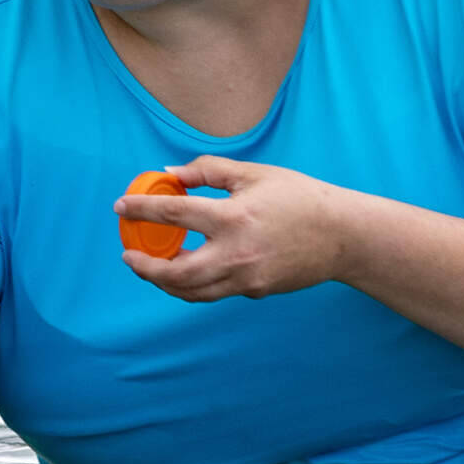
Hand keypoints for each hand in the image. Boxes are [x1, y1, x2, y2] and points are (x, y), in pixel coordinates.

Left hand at [115, 155, 357, 301]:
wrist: (341, 236)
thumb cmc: (299, 197)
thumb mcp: (253, 173)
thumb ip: (209, 171)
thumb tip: (171, 174)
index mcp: (232, 217)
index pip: (173, 215)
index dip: (141, 210)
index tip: (121, 208)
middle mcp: (235, 253)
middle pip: (175, 272)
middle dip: (145, 267)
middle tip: (129, 256)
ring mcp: (245, 278)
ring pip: (192, 292)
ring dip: (165, 282)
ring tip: (152, 267)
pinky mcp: (255, 291)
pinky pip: (216, 291)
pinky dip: (195, 284)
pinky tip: (188, 270)